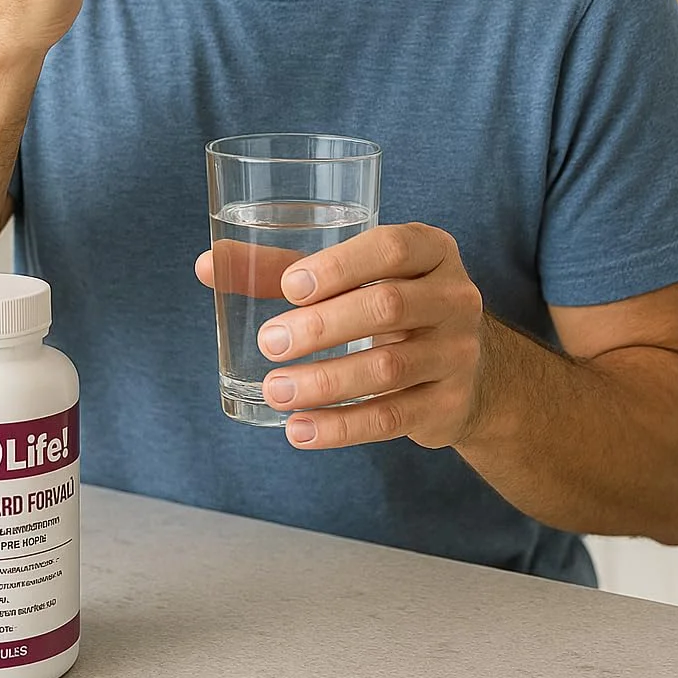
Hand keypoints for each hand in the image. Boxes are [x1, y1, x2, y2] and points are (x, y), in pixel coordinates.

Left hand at [195, 224, 487, 449]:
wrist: (471, 371)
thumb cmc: (392, 304)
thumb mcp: (356, 277)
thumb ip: (284, 268)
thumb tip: (207, 265)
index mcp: (430, 250)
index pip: (392, 248)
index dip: (340, 266)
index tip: (290, 287)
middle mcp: (453, 297)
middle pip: (388, 307)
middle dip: (322, 327)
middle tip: (270, 342)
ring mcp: (457, 353)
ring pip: (388, 368)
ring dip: (324, 382)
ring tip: (275, 390)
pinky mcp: (448, 404)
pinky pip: (392, 418)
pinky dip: (342, 426)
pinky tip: (300, 430)